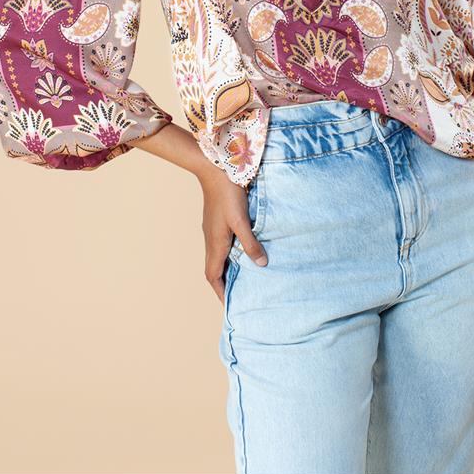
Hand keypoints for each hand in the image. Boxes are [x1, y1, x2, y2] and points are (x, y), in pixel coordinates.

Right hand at [197, 163, 267, 302]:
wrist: (214, 168)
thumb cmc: (228, 194)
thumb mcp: (241, 220)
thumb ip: (250, 242)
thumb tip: (261, 264)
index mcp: (215, 243)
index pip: (213, 276)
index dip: (220, 292)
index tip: (230, 305)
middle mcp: (211, 239)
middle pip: (214, 269)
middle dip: (224, 284)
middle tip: (239, 295)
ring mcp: (213, 230)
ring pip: (218, 256)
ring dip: (227, 269)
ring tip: (243, 277)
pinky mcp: (218, 221)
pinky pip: (221, 245)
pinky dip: (230, 254)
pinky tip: (242, 250)